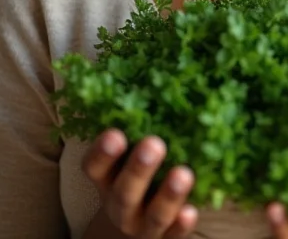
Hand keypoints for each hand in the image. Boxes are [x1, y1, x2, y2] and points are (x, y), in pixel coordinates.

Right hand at [82, 129, 197, 237]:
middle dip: (138, 169)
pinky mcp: (165, 238)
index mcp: (106, 178)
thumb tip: (154, 65)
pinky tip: (192, 210)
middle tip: (154, 143)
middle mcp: (120, 203)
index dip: (102, 152)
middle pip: (124, 192)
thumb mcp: (124, 154)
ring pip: (152, 216)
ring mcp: (142, 224)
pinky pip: (173, 237)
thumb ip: (134, 123)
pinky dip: (181, 225)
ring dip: (167, 196)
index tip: (115, 133)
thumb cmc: (132, 173)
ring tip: (184, 173)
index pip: (94, 167)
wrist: (132, 230)